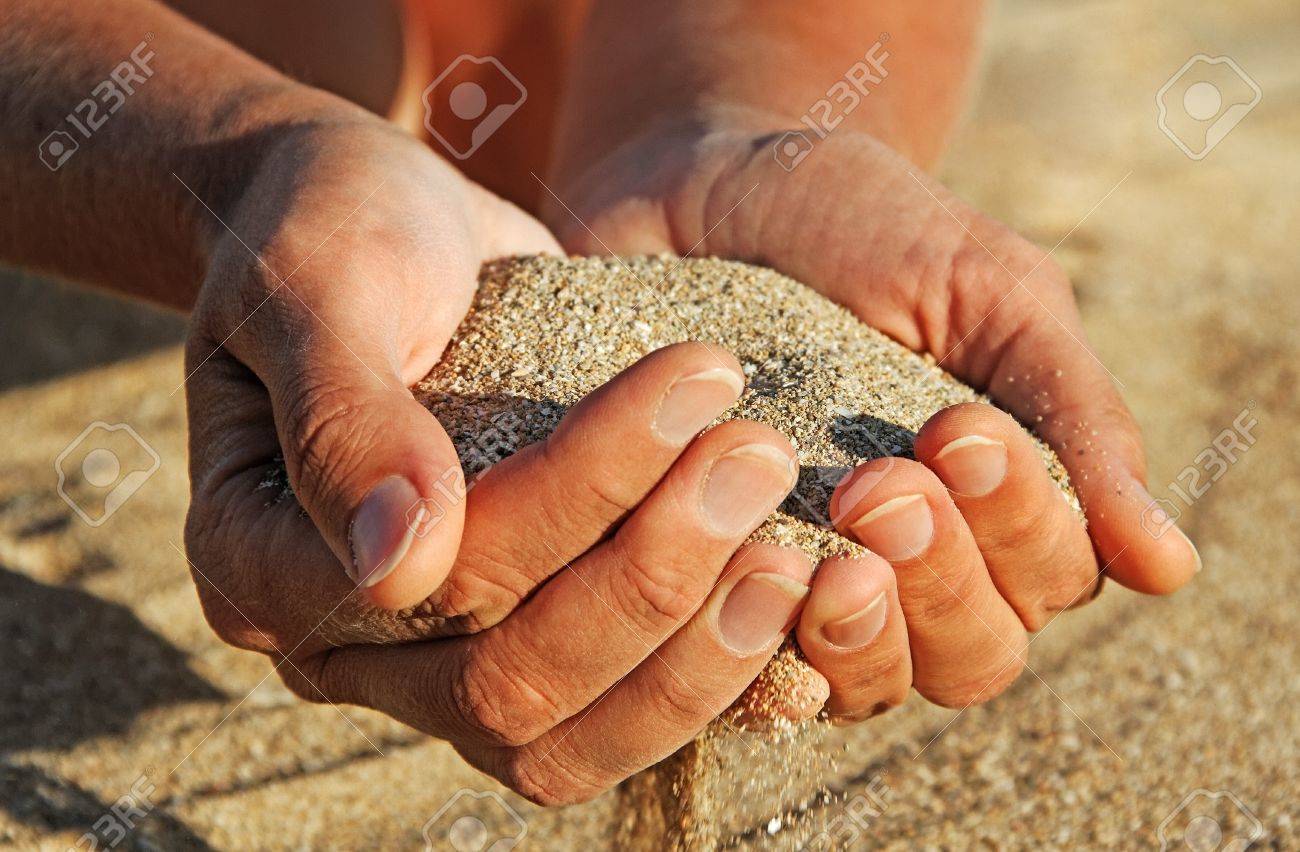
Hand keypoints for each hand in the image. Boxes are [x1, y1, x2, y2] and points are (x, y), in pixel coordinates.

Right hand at [183, 117, 816, 803]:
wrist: (379, 224)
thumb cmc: (336, 230)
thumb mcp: (322, 281)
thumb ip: (343, 416)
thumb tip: (398, 561)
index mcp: (261, 559)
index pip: (431, 582)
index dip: (573, 500)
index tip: (692, 383)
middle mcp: (347, 638)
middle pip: (505, 687)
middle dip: (651, 580)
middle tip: (758, 459)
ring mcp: (437, 654)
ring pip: (565, 735)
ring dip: (694, 652)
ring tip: (795, 549)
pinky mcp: (520, 634)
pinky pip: (614, 708)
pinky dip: (709, 675)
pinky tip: (793, 602)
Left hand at [542, 113, 1199, 719]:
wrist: (706, 187)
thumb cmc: (861, 229)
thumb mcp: (988, 291)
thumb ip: (1076, 418)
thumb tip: (1169, 566)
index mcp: (999, 500)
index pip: (1052, 576)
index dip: (1020, 525)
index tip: (957, 428)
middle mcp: (915, 565)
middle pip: (974, 654)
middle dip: (941, 577)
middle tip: (879, 485)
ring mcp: (816, 584)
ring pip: (880, 684)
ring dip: (868, 633)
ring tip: (829, 550)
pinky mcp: (718, 588)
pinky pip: (754, 678)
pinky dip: (765, 651)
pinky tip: (751, 584)